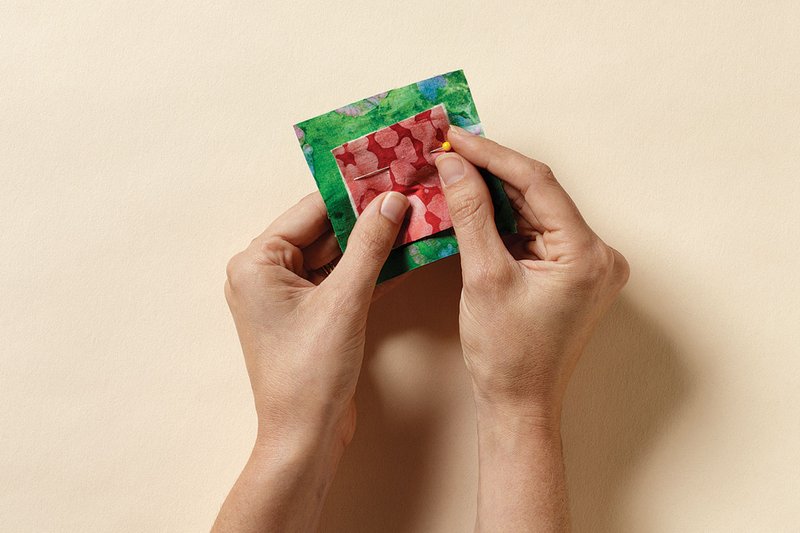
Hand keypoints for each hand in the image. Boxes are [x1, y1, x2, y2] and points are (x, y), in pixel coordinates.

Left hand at [215, 191, 408, 531]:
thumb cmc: (310, 373)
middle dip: (367, 218)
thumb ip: (369, 247)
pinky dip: (370, 270)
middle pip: (325, 231)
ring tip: (413, 218)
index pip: (311, 210)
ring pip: (337, 255)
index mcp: (257, 262)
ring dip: (373, 243)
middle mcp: (266, 274)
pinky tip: (404, 254)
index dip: (353, 192)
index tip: (388, 173)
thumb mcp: (344, 301)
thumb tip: (392, 202)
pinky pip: (341, 280)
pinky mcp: (310, 314)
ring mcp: (288, 295)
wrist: (306, 436)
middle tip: (408, 194)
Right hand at [435, 126, 629, 422]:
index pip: (538, 183)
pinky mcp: (572, 272)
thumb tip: (454, 166)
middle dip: (492, 171)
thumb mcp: (484, 277)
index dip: (493, 155)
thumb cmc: (506, 354)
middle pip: (540, 194)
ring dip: (496, 192)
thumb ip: (471, 215)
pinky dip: (505, 218)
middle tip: (450, 150)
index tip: (456, 139)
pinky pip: (536, 231)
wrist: (519, 403)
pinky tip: (475, 203)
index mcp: (587, 254)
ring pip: (537, 210)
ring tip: (455, 171)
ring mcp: (587, 264)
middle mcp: (598, 254)